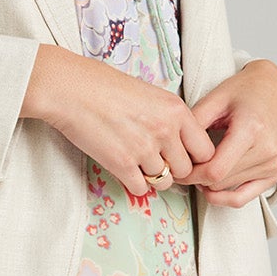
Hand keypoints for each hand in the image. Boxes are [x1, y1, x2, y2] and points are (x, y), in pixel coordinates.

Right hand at [21, 45, 220, 201]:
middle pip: (186, 170)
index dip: (195, 157)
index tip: (182, 156)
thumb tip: (180, 144)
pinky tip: (124, 168)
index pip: (205, 150)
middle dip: (173, 169)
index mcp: (176, 110)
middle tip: (157, 161)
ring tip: (138, 162)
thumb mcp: (150, 94)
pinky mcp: (122, 165)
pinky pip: (141, 188)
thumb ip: (169, 118)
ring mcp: (144, 149)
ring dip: (153, 177)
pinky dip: (134, 183)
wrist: (71, 89)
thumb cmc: (105, 86)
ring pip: (164, 182)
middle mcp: (165, 131)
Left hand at [186, 59, 276, 207]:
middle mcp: (265, 151)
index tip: (179, 168)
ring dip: (209, 185)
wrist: (275, 91)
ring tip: (200, 168)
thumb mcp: (215, 99)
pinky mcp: (273, 174)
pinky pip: (242, 199)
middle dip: (196, 179)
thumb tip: (176, 150)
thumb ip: (194, 123)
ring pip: (227, 191)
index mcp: (251, 130)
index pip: (215, 170)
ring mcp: (272, 165)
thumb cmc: (245, 91)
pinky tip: (211, 188)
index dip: (191, 175)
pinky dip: (223, 198)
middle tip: (186, 167)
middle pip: (219, 182)